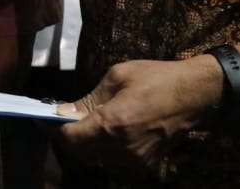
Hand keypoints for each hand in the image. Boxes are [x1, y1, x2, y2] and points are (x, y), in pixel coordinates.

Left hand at [56, 55, 222, 179]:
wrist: (196, 93)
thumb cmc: (157, 77)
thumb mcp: (117, 77)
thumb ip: (89, 99)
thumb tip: (63, 111)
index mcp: (112, 124)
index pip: (70, 138)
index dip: (53, 129)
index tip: (43, 118)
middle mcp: (122, 148)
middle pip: (80, 152)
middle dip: (67, 137)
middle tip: (60, 119)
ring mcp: (136, 159)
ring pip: (96, 159)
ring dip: (85, 145)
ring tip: (82, 124)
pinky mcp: (147, 164)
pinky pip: (115, 161)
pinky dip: (104, 149)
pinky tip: (104, 132)